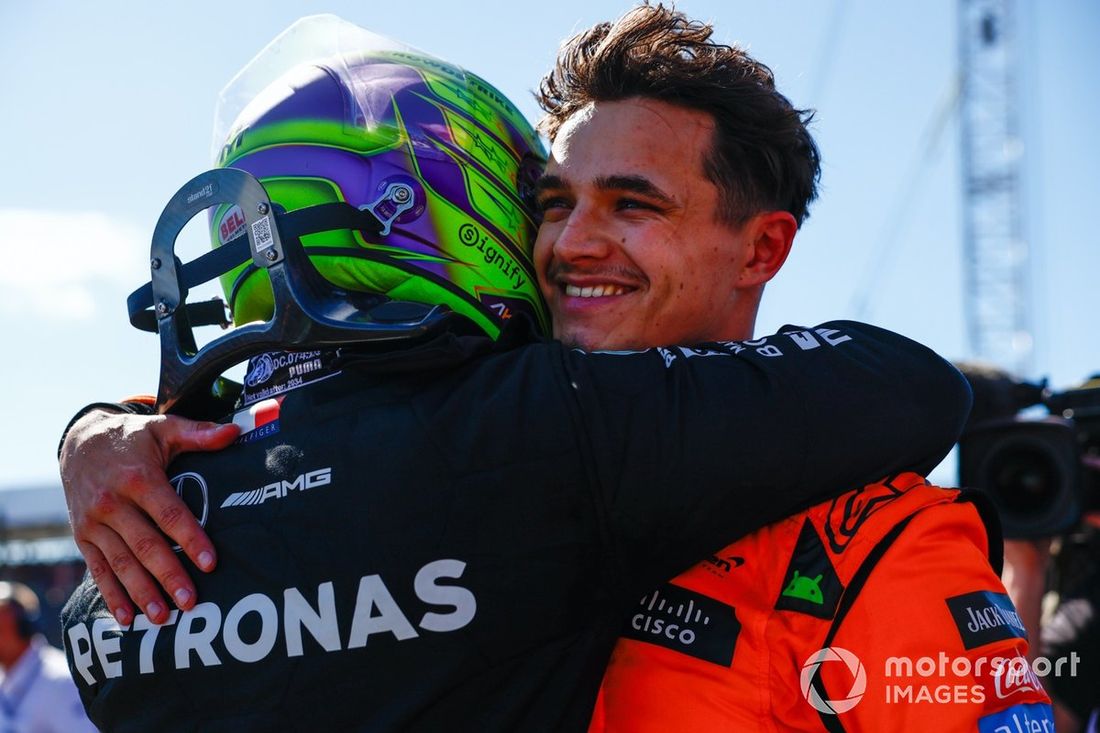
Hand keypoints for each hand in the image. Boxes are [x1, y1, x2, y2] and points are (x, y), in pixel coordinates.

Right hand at [59, 409, 238, 624]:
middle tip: (190, 603)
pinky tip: (126, 620)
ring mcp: (94, 523)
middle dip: (168, 575)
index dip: (190, 538)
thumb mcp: (163, 429)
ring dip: (141, 592)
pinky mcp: (82, 537)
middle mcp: (112, 503)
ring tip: (162, 617)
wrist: (79, 441)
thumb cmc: (133, 438)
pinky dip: (111, 596)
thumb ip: (199, 433)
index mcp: (138, 478)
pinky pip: (97, 570)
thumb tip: (235, 431)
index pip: (168, 513)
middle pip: (145, 545)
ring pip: (120, 563)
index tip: (211, 563)